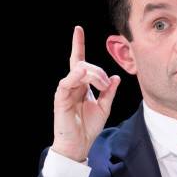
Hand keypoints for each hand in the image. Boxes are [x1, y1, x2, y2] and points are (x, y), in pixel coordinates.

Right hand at [51, 26, 120, 161]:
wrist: (79, 146)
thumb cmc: (89, 128)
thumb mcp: (104, 107)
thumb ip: (109, 92)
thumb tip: (116, 78)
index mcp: (82, 85)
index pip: (79, 61)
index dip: (78, 45)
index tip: (78, 29)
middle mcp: (72, 85)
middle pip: (84, 64)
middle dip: (99, 70)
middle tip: (107, 84)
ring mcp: (65, 90)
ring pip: (78, 70)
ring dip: (94, 74)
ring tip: (103, 85)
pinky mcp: (60, 98)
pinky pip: (67, 81)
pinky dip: (77, 76)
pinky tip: (84, 74)